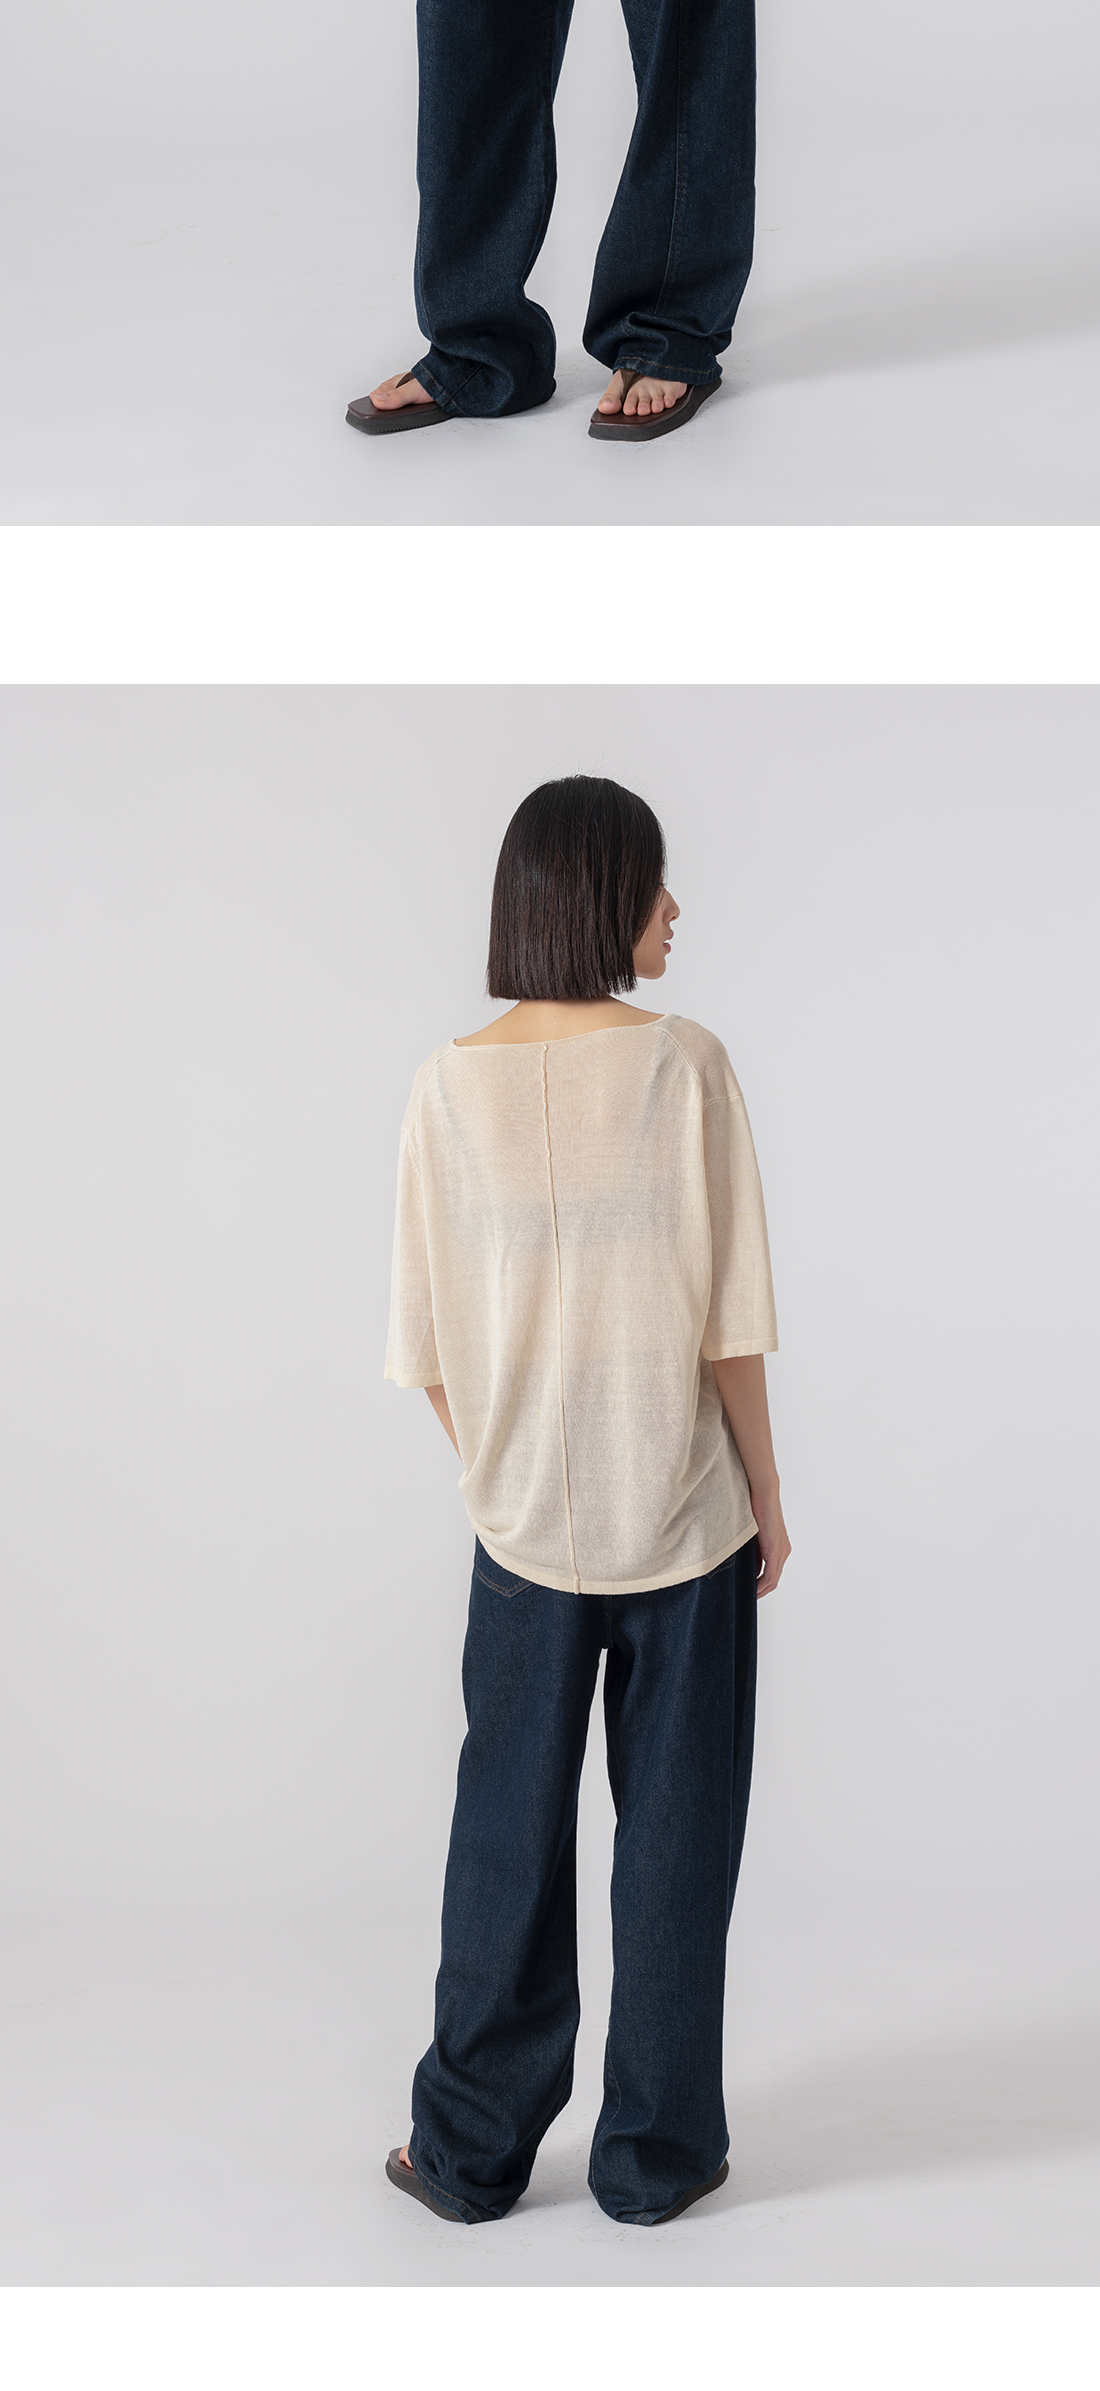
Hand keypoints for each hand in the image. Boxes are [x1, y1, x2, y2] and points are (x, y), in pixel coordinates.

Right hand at [749, 1482, 790, 1596]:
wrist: (762, 1493)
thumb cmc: (755, 1507)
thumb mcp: (752, 1533)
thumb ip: (751, 1548)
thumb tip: (742, 1560)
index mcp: (779, 1547)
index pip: (772, 1573)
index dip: (761, 1584)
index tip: (749, 1590)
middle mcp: (783, 1551)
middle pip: (773, 1580)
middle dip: (761, 1591)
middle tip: (747, 1598)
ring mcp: (781, 1551)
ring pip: (773, 1580)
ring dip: (761, 1590)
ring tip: (748, 1597)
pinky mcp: (775, 1550)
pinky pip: (770, 1575)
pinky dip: (762, 1585)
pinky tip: (752, 1590)